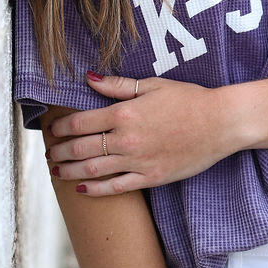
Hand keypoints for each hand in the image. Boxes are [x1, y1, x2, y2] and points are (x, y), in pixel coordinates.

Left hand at [46, 72, 237, 195]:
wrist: (219, 122)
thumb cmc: (188, 99)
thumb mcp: (152, 85)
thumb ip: (118, 84)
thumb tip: (89, 77)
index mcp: (125, 112)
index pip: (81, 122)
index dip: (60, 127)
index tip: (51, 129)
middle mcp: (127, 138)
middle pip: (81, 148)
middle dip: (60, 151)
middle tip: (49, 153)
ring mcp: (138, 161)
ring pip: (93, 170)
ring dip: (70, 172)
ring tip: (57, 172)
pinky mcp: (150, 178)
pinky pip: (116, 188)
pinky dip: (95, 190)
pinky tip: (82, 189)